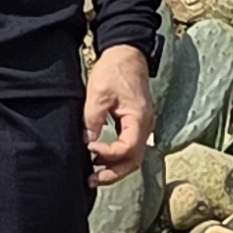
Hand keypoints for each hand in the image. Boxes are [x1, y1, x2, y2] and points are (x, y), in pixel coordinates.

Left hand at [84, 44, 155, 188]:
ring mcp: (142, 125)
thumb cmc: (115, 69)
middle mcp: (145, 126)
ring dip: (114, 167)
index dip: (107, 153)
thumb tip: (86, 141)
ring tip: (93, 174)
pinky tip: (99, 157)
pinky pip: (129, 146)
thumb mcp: (99, 92)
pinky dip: (116, 156)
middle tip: (92, 179)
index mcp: (139, 118)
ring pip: (132, 156)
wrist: (127, 52)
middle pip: (133, 160)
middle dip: (113, 173)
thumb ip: (92, 118)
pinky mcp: (135, 123)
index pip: (127, 148)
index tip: (88, 147)